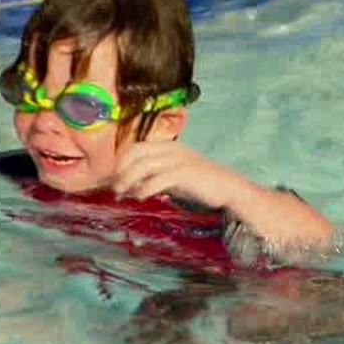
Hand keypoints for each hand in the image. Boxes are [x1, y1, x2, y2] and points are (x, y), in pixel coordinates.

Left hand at [110, 140, 252, 208]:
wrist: (229, 188)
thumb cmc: (201, 185)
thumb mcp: (175, 175)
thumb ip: (156, 176)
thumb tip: (132, 186)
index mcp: (168, 145)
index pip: (136, 148)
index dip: (121, 162)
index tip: (113, 179)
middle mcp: (171, 149)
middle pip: (135, 154)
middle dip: (120, 171)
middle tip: (113, 188)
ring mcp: (178, 160)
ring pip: (143, 166)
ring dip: (127, 180)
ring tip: (120, 194)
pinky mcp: (184, 173)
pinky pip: (157, 179)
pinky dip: (144, 189)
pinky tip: (140, 197)